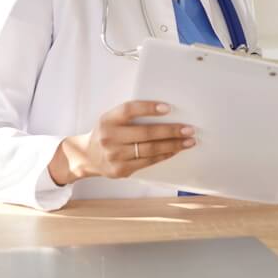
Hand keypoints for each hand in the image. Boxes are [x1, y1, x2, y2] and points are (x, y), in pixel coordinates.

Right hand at [48, 101, 194, 184]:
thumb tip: (166, 111)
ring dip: (173, 145)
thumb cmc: (108, 132)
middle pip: (145, 133)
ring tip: (188, 141)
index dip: (148, 108)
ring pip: (150, 150)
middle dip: (171, 131)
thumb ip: (131, 115)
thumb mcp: (112, 119)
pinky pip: (148, 162)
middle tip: (189, 129)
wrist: (88, 157)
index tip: (168, 108)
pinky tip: (175, 150)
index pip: (129, 110)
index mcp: (108, 120)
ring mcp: (115, 156)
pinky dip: (164, 155)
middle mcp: (110, 138)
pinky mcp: (121, 170)